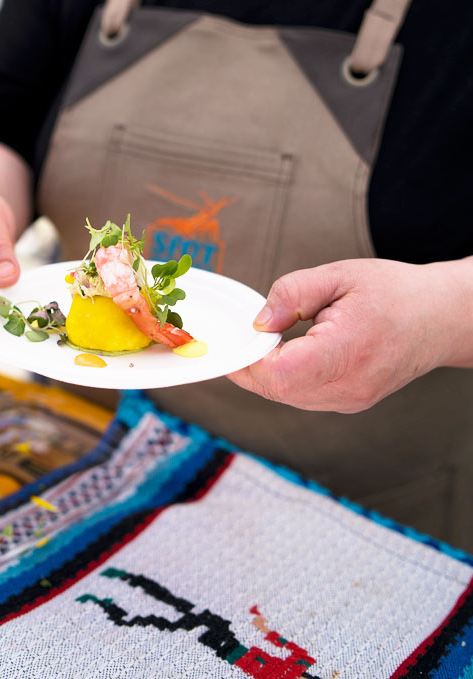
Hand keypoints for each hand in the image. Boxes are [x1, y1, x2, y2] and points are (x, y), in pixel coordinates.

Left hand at [228, 258, 460, 412]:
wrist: (440, 318)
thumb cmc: (395, 293)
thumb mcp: (339, 276)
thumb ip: (292, 293)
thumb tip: (259, 321)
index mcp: (346, 351)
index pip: (279, 373)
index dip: (249, 357)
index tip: (239, 335)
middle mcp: (348, 386)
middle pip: (277, 390)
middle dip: (251, 364)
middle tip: (244, 335)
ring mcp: (350, 400)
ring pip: (286, 397)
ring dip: (267, 372)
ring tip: (270, 340)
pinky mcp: (350, 402)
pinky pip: (303, 397)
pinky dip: (286, 378)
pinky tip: (288, 353)